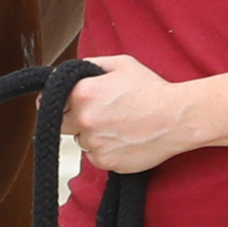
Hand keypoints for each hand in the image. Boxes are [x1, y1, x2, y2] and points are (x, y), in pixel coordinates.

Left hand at [61, 55, 193, 173]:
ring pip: (80, 141)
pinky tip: (122, 138)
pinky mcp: (107, 162)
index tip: (65, 104)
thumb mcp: (120, 64)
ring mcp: (95, 143)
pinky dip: (104, 150)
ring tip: (116, 125)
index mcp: (83, 92)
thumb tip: (72, 72)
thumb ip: (91, 65)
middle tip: (94, 114)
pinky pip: (95, 157)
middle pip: (61, 125)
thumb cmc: (151, 90)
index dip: (59, 102)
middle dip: (71, 119)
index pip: (51, 101)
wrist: (176, 118)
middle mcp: (84, 119)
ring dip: (90, 135)